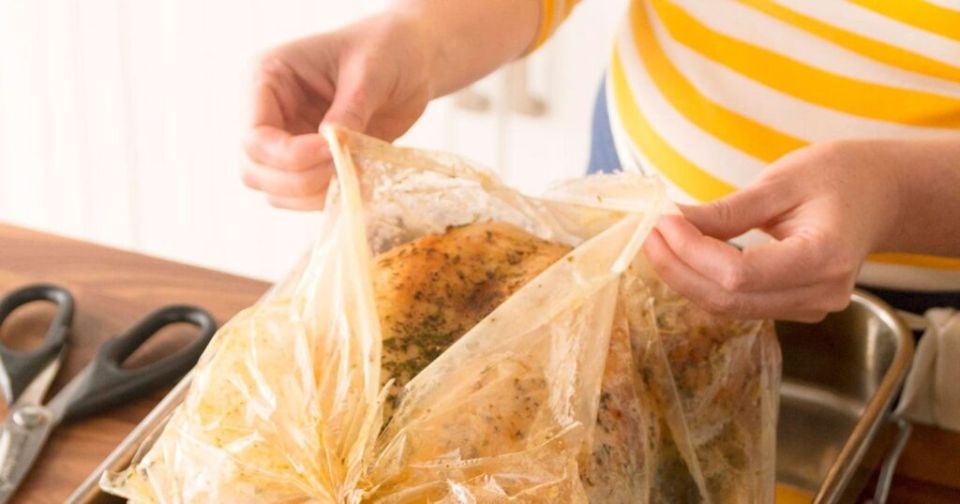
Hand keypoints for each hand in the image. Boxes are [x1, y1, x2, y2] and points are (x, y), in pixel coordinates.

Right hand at [242, 14, 433, 209]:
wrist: (411, 61)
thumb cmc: (386, 49)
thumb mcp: (370, 71)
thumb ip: (349, 110)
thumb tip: (331, 147)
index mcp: (267, 78)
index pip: (254, 136)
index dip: (289, 156)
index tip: (332, 152)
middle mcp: (268, 113)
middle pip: (255, 170)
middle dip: (299, 180)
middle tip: (344, 168)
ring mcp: (287, 141)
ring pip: (275, 191)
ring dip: (313, 195)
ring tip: (355, 174)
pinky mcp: (311, 163)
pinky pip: (303, 197)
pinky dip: (328, 198)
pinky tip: (358, 182)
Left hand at [643, 140, 903, 321]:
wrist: (881, 195)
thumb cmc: (839, 177)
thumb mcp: (782, 181)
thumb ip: (727, 210)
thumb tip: (672, 222)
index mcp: (825, 257)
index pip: (740, 274)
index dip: (692, 252)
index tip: (661, 221)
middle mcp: (822, 293)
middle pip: (729, 299)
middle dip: (678, 268)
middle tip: (647, 234)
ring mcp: (810, 307)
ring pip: (729, 307)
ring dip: (686, 277)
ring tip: (658, 241)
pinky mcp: (795, 307)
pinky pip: (739, 303)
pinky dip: (705, 281)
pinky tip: (685, 254)